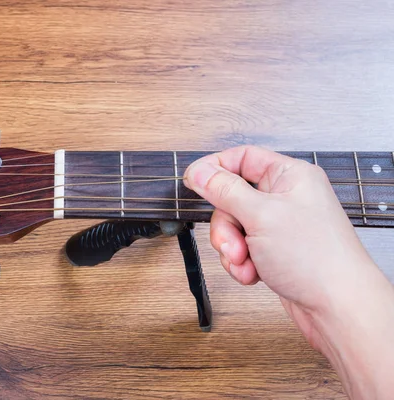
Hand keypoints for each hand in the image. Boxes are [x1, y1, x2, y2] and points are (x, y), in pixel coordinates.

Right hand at [183, 146, 393, 398]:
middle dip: (226, 225)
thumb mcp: (260, 215)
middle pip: (232, 198)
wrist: (336, 307)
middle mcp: (286, 198)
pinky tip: (252, 273)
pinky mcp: (275, 250)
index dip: (215, 168)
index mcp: (289, 176)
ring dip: (232, 249)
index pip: (242, 158)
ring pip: (234, 227)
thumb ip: (224, 190)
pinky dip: (241, 263)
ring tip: (244, 262)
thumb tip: (199, 172)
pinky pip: (242, 248)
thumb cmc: (317, 258)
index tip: (194, 182)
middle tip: (231, 243)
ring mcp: (280, 225)